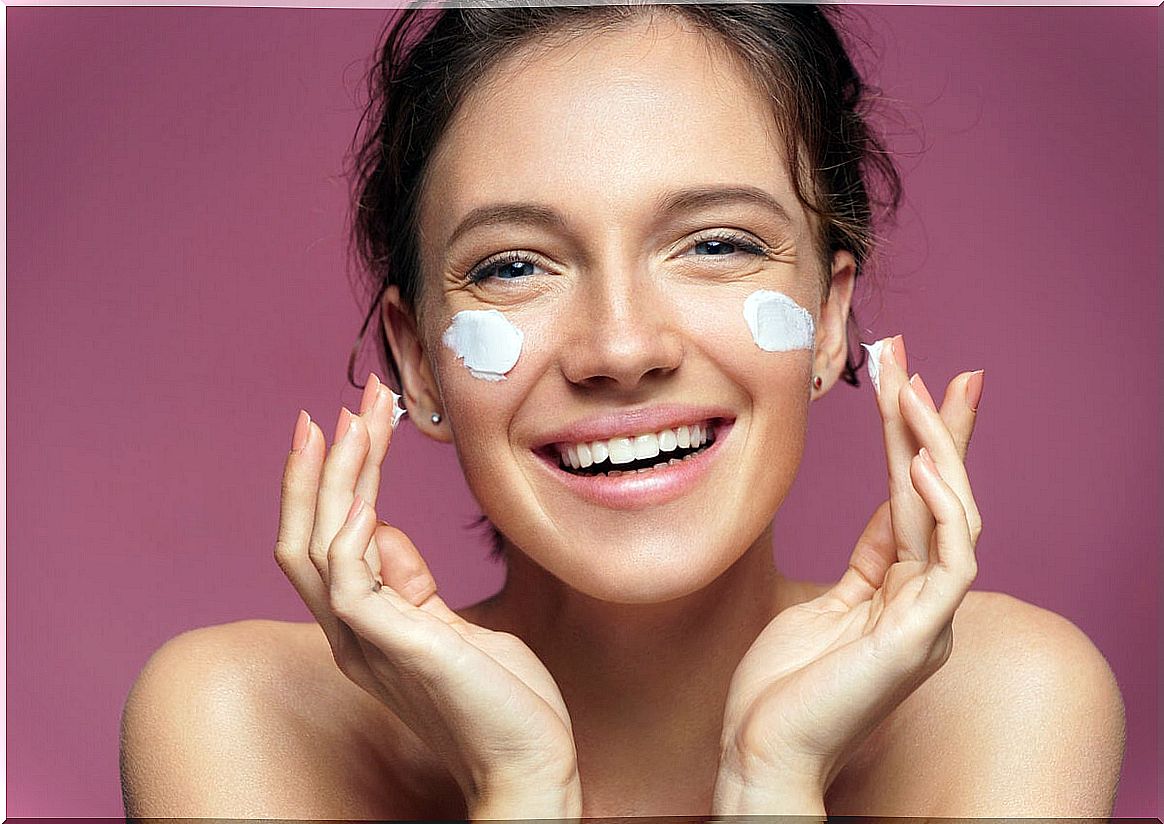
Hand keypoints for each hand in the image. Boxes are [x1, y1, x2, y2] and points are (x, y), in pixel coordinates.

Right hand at [274, 374, 581, 819]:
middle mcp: (351, 633)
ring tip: (358, 419)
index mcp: (365, 627)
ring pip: (318, 546)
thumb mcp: (455, 628)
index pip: (325, 542)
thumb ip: (412, 585)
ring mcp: (364, 642)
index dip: (328, 484)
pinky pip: (350, 581)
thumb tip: (383, 531)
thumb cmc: (503, 702)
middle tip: (340, 405)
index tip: (348, 426)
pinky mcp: (392, 647)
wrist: (530, 766)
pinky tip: (366, 491)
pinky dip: (350, 531)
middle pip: (304, 537)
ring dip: (336, 476)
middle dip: (320, 466)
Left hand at [713, 337, 983, 813]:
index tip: (914, 382)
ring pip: (954, 517)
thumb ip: (867, 559)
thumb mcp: (825, 603)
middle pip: (943, 496)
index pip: (919, 500)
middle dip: (935, 424)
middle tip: (921, 359)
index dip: (920, 439)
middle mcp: (926, 602)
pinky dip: (942, 511)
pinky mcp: (918, 641)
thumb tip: (889, 505)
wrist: (759, 752)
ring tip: (912, 390)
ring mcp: (928, 622)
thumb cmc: (781, 686)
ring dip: (935, 447)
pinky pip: (949, 564)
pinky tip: (920, 464)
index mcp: (901, 592)